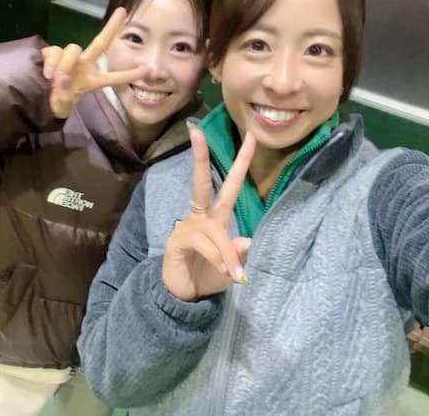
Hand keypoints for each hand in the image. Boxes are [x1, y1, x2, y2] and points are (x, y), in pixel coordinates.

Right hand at [40, 7, 149, 117]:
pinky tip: (47, 74)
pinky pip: (53, 51)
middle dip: (111, 27)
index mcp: (93, 79)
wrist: (39, 99)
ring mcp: (69, 58)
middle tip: (124, 11)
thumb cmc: (57, 102)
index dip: (129, 74)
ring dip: (65, 63)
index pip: (114, 77)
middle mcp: (84, 64)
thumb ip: (65, 95)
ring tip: (55, 79)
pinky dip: (50, 61)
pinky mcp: (52, 53)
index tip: (148, 70)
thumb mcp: (64, 104)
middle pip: (100, 42)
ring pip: (72, 49)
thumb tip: (62, 78)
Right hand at [162, 124, 255, 301]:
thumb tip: (247, 239)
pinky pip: (203, 244)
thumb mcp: (231, 266)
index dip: (240, 162)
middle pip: (202, 182)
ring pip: (214, 230)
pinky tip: (221, 269)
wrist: (184, 296)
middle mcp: (201, 217)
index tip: (251, 137)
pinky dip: (216, 257)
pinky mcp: (177, 241)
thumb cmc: (208, 275)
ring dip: (226, 253)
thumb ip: (239, 254)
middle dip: (200, 157)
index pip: (230, 185)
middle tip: (197, 131)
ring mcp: (187, 228)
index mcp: (215, 217)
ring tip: (234, 273)